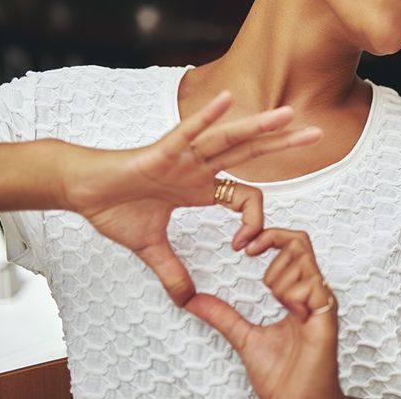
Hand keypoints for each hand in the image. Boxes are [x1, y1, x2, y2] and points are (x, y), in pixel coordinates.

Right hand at [63, 91, 321, 303]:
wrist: (82, 189)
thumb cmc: (115, 208)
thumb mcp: (150, 248)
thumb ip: (172, 271)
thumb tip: (186, 300)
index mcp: (201, 187)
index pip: (245, 196)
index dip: (253, 221)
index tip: (244, 247)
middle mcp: (200, 166)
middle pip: (251, 152)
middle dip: (284, 144)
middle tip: (318, 135)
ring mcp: (184, 156)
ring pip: (229, 139)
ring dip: (258, 127)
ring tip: (288, 115)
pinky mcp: (162, 151)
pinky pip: (189, 131)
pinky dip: (207, 117)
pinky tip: (228, 100)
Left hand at [186, 229, 343, 398]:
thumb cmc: (282, 377)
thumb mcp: (243, 338)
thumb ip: (224, 316)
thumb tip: (195, 301)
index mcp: (298, 293)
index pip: (292, 246)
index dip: (268, 236)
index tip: (242, 247)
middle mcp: (313, 293)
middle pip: (300, 241)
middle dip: (272, 240)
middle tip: (248, 251)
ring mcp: (321, 302)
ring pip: (303, 260)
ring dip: (278, 273)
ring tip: (274, 298)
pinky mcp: (326, 316)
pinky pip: (311, 286)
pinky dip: (291, 293)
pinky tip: (289, 311)